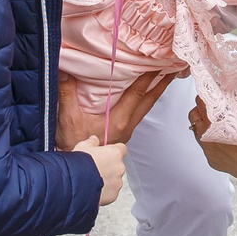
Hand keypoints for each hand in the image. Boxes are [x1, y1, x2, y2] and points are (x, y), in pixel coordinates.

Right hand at [57, 68, 179, 149]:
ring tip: (161, 79)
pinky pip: (137, 116)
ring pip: (144, 109)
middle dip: (161, 84)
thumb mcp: (67, 119)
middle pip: (148, 102)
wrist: (76, 171)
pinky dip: (142, 103)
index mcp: (118, 121)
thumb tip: (64, 71)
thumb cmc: (73, 147)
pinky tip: (139, 98)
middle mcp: (126, 127)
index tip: (157, 64)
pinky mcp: (122, 136)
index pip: (137, 94)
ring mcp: (126, 132)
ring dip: (153, 93)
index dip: (148, 78)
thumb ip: (67, 93)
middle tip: (172, 70)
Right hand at [73, 138, 126, 205]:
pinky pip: (110, 191)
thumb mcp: (82, 147)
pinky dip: (104, 191)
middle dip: (109, 166)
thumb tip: (94, 139)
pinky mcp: (113, 195)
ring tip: (91, 180)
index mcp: (114, 153)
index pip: (122, 148)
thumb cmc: (79, 164)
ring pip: (115, 179)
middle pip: (117, 165)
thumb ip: (91, 142)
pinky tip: (92, 189)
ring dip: (106, 179)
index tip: (106, 153)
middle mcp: (120, 167)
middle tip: (95, 168)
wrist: (74, 183)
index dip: (114, 151)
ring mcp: (117, 182)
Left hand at [185, 98, 236, 185]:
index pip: (200, 102)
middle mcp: (207, 136)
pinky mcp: (212, 160)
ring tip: (218, 124)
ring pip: (198, 132)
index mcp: (214, 121)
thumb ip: (232, 107)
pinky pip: (207, 147)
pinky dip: (212, 142)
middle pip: (194, 116)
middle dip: (201, 110)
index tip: (209, 93)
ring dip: (204, 126)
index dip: (205, 96)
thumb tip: (226, 100)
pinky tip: (223, 142)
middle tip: (210, 107)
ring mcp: (208, 149)